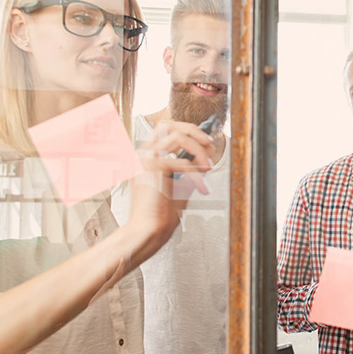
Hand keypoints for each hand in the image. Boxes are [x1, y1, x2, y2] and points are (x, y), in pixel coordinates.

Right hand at [128, 120, 215, 249]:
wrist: (149, 229)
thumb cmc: (161, 211)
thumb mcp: (180, 183)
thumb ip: (190, 166)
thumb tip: (207, 151)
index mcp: (148, 155)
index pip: (166, 128)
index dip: (190, 131)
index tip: (206, 142)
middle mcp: (143, 153)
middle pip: (168, 124)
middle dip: (193, 131)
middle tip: (209, 144)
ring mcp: (145, 159)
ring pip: (177, 136)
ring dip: (198, 150)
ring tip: (207, 167)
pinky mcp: (152, 168)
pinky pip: (182, 162)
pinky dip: (196, 174)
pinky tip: (201, 186)